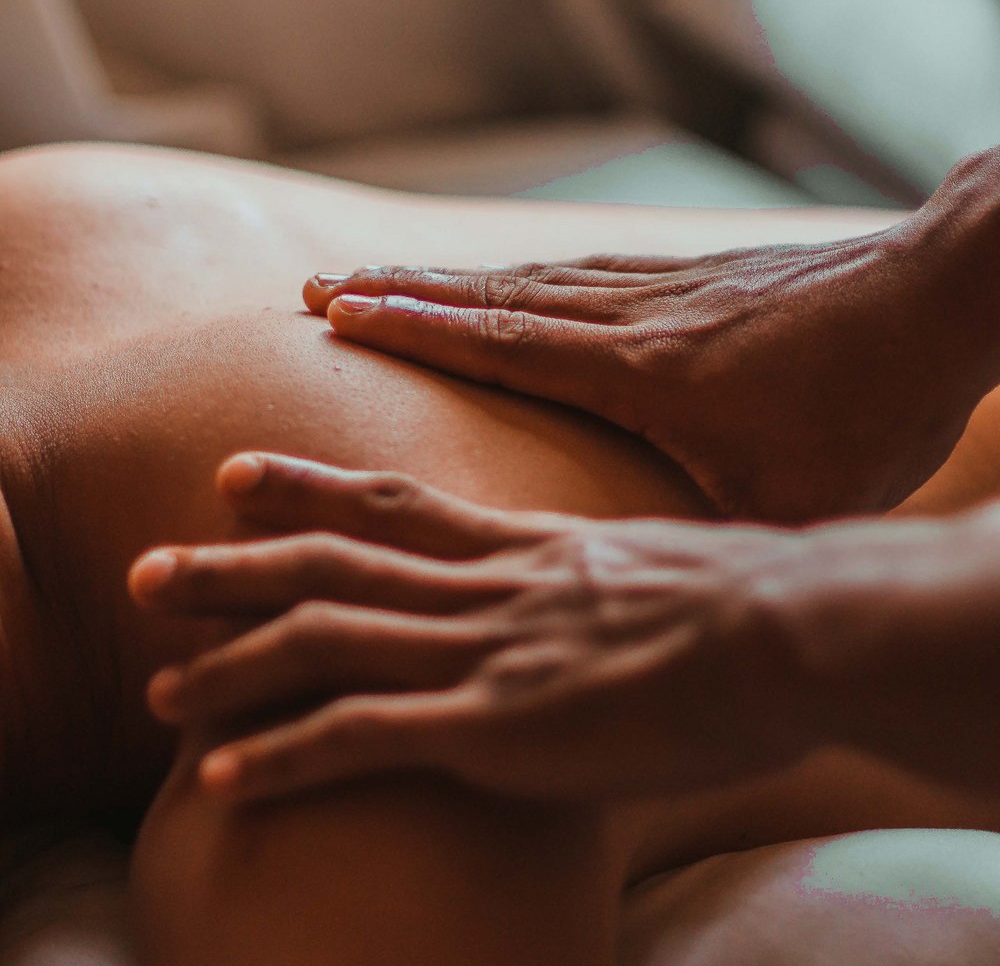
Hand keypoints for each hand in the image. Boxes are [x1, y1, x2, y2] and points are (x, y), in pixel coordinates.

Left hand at [128, 453, 817, 802]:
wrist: (782, 630)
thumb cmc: (738, 605)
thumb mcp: (650, 569)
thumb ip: (596, 578)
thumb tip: (592, 593)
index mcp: (519, 546)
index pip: (390, 500)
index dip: (307, 485)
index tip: (235, 475)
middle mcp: (482, 588)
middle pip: (331, 564)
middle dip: (231, 568)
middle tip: (147, 568)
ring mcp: (481, 652)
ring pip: (326, 643)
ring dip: (232, 666)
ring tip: (157, 691)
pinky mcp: (494, 727)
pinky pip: (364, 740)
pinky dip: (286, 758)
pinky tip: (223, 782)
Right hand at [303, 206, 989, 523]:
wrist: (940, 296)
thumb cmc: (872, 406)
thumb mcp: (793, 500)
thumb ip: (712, 543)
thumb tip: (653, 601)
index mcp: (643, 371)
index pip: (501, 343)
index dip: (412, 326)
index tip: (336, 308)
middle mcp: (636, 317)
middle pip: (496, 299)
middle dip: (402, 294)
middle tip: (324, 287)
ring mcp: (664, 287)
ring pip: (534, 279)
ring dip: (452, 282)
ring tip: (389, 277)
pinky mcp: (695, 277)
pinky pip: (584, 271)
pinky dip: (523, 277)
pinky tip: (509, 282)